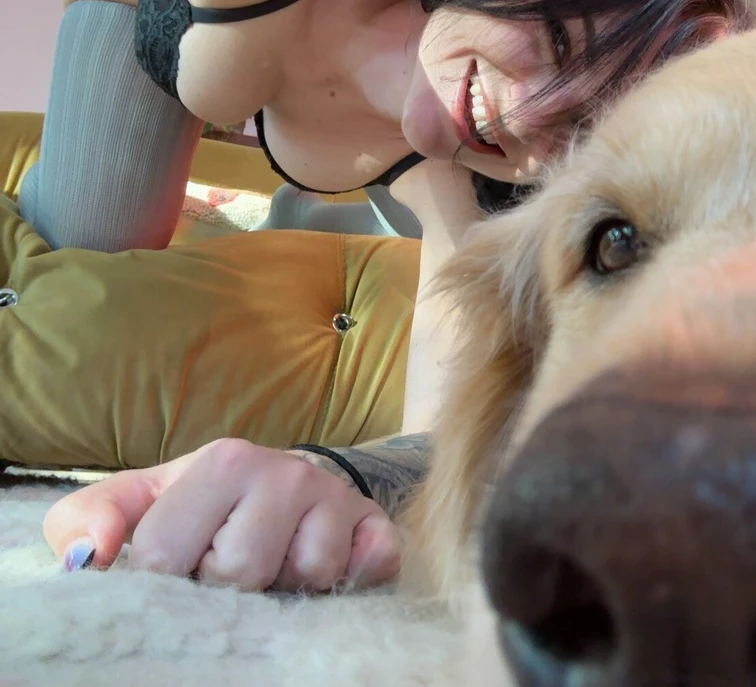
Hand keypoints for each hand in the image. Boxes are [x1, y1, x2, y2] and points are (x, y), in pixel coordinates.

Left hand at [42, 438, 403, 591]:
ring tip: (274, 565)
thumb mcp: (138, 502)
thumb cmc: (201, 503)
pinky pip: (368, 568)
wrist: (280, 486)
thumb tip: (89, 558)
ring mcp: (338, 497)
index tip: (181, 562)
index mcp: (223, 460)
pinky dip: (349, 579)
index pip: (169, 556)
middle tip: (229, 564)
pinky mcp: (377, 526)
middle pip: (240, 573)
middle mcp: (287, 471)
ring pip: (305, 577)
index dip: (167, 578)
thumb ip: (85, 518)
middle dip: (226, 586)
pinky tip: (327, 569)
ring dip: (284, 588)